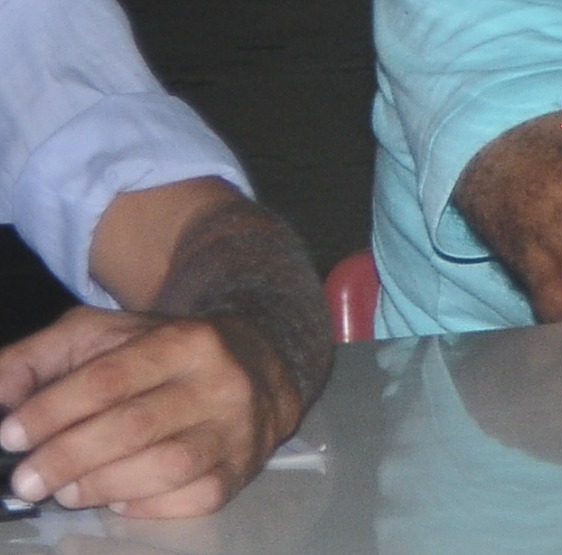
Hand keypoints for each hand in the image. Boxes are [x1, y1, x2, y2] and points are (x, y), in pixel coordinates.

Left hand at [0, 307, 304, 518]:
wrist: (257, 364)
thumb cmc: (161, 353)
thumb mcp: (101, 335)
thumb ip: (40, 358)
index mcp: (184, 340)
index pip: (110, 378)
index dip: (53, 411)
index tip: (12, 434)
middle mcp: (220, 382)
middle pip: (134, 426)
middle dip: (68, 457)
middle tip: (27, 479)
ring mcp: (236, 429)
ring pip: (165, 467)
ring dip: (101, 485)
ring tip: (65, 490)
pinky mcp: (241, 470)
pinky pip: (192, 499)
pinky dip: (145, 505)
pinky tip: (116, 497)